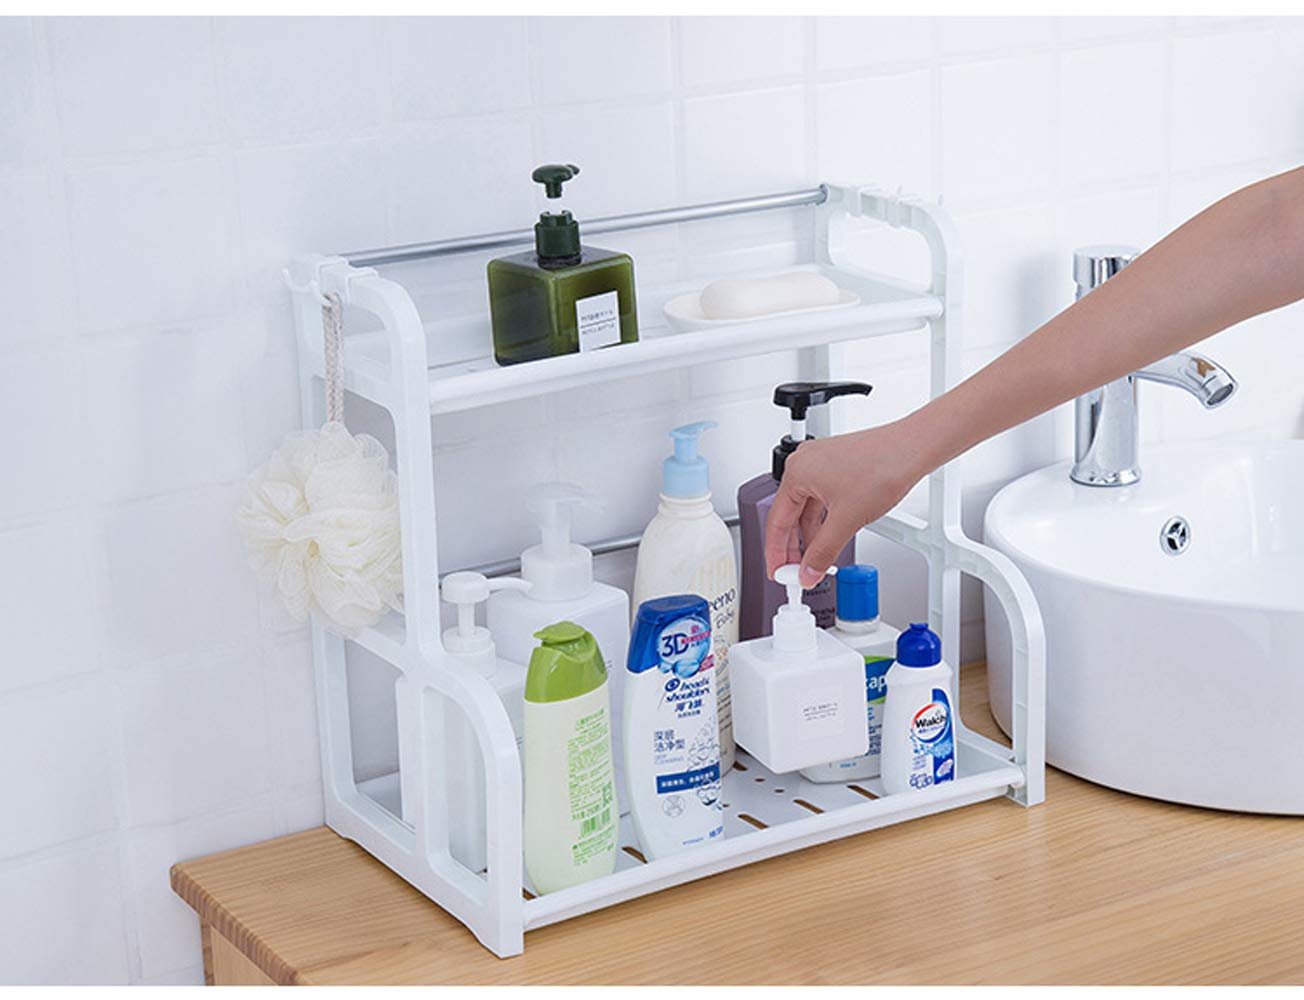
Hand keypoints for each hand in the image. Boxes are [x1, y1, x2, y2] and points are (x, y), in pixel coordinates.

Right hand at [763, 420, 922, 588]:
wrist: (913, 448)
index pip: (776, 521)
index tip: (779, 572)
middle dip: (793, 547)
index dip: (776, 553)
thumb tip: (808, 571)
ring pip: (807, 508)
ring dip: (810, 536)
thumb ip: (823, 552)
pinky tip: (829, 537)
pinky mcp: (837, 466)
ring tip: (816, 559)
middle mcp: (805, 464)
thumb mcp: (847, 520)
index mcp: (797, 472)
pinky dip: (823, 521)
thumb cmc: (883, 466)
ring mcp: (821, 463)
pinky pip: (821, 499)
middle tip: (796, 571)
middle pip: (789, 515)